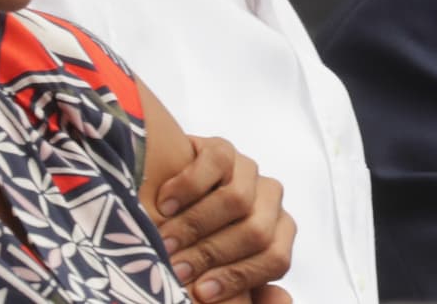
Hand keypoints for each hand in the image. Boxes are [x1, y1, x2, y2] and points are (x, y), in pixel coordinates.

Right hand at [155, 135, 294, 302]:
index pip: (276, 258)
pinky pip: (216, 164)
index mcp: (277, 233)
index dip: (238, 277)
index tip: (201, 292)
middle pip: (257, 231)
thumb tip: (283, 300)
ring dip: (195, 225)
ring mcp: (248, 171)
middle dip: (210, 254)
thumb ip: (243, 294)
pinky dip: (187, 188)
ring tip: (166, 240)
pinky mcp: (222, 148)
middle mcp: (269, 200)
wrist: (153, 200)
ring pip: (238, 200)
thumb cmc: (186, 248)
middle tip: (177, 267)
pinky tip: (166, 204)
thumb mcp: (213, 277)